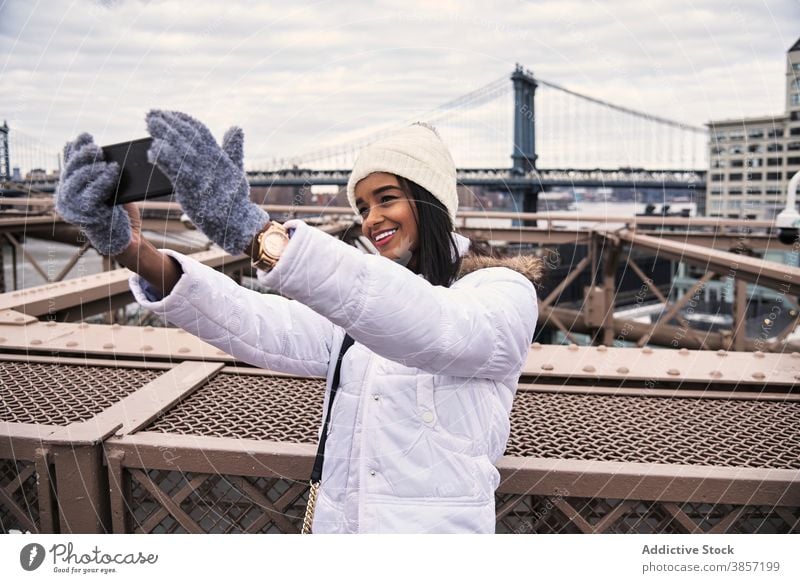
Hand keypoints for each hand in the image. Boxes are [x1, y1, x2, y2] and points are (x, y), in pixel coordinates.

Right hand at [54, 133, 131, 255]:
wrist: (129, 239)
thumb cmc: (121, 215)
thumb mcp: (112, 191)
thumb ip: (104, 175)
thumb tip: (105, 154)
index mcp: (70, 192)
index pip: (69, 167)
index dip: (75, 150)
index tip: (85, 136)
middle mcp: (67, 200)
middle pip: (71, 171)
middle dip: (83, 156)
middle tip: (97, 148)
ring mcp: (74, 209)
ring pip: (78, 180)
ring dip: (92, 167)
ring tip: (106, 160)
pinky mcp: (86, 215)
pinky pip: (92, 191)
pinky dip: (103, 178)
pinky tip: (112, 170)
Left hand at [145, 110, 268, 254]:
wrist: (238, 224)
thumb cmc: (236, 200)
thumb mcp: (237, 170)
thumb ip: (233, 149)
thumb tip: (236, 128)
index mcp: (219, 156)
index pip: (200, 131)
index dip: (183, 119)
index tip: (168, 113)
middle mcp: (210, 162)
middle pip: (187, 135)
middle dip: (169, 122)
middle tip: (151, 114)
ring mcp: (201, 175)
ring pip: (180, 149)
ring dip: (163, 134)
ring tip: (150, 124)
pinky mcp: (192, 189)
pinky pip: (175, 170)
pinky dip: (163, 158)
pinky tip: (152, 151)